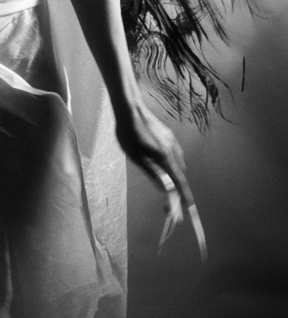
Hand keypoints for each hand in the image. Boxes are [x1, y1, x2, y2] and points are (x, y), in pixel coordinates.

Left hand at [115, 100, 206, 258]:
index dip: (185, 196)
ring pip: (178, 163)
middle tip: (169, 202)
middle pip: (180, 174)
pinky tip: (163, 164)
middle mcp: (173, 149)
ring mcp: (171, 141)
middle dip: (178, 189)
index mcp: (165, 157)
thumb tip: (164, 189)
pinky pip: (175, 154)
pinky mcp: (167, 135)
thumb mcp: (136, 157)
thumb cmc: (128, 133)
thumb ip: (152, 173)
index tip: (189, 209)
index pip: (179, 181)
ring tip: (165, 185)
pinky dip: (173, 164)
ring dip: (175, 176)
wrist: (129, 108)